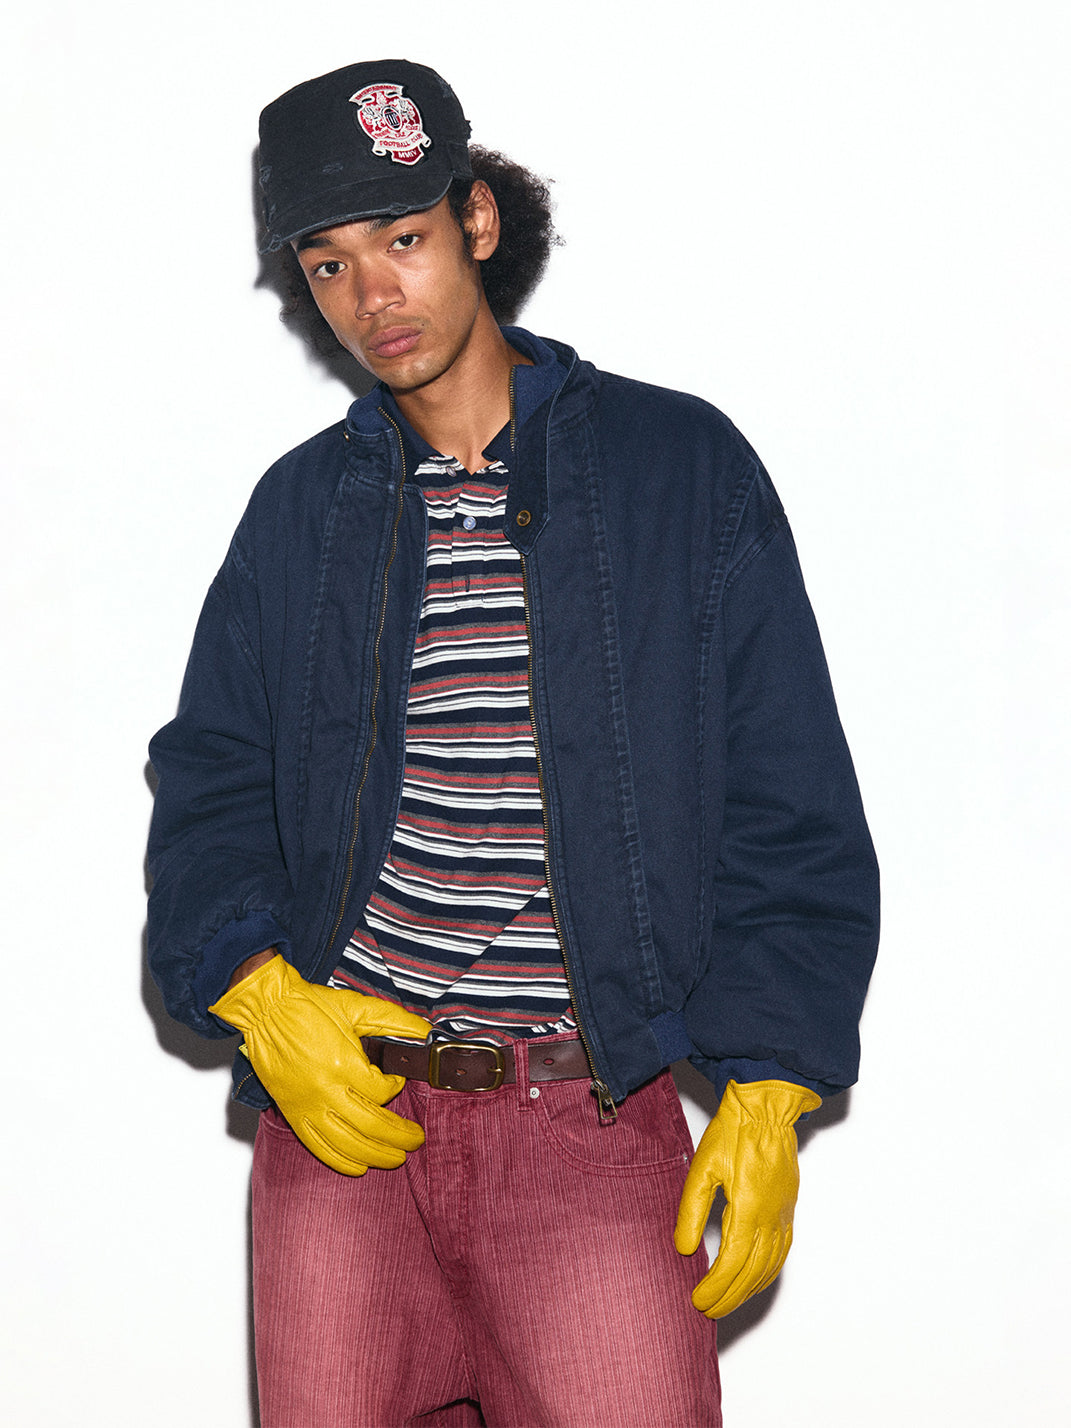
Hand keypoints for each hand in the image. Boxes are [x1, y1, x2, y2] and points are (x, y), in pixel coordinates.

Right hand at [209, 955, 431, 1175]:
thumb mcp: (356, 1007)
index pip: (382, 1092)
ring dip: (377, 1155)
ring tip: (397, 1157)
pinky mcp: (293, 1114)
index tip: (398, 1080)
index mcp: (343, 1064)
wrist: (266, 1010)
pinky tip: (359, 1166)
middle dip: (399, 1136)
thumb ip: (394, 1021)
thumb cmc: (309, 1006)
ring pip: (348, 1144)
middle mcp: (325, 1090)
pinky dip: (340, 1161)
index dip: (396, 1088)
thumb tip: (425, 1032)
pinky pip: (318, 1147)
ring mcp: (307, 1106)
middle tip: (416, 1139)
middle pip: (372, 1125)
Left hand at [674, 1079, 820, 1317]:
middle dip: (730, 1296)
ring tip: (727, 1302)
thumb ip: (692, 1211)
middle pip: (752, 1272)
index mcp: (749, 1209)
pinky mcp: (787, 1208)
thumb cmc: (733, 1133)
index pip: (733, 1262)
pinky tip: (755, 1278)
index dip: (716, 1287)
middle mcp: (772, 1217)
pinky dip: (768, 1272)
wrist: (764, 1110)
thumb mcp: (702, 1169)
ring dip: (749, 1289)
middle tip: (708, 1311)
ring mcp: (783, 1214)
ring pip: (770, 1265)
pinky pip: (782, 1251)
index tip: (698, 1300)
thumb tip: (684, 1249)